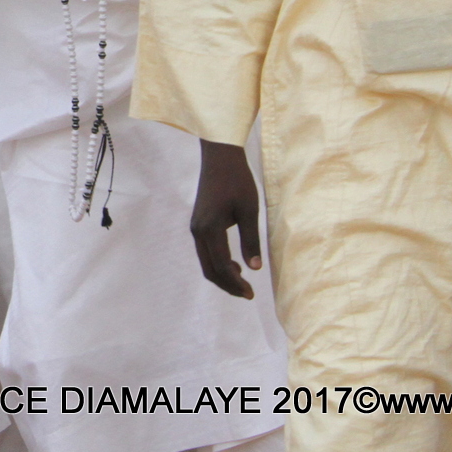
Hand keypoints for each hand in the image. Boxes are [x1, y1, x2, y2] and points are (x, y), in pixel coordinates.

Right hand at [191, 139, 263, 298]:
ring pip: (206, 262)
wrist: (219, 157)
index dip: (236, 284)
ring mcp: (196, 227)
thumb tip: (255, 268)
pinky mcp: (199, 223)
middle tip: (247, 293)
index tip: (251, 294)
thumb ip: (251, 240)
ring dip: (222, 275)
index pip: (222, 266)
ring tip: (242, 281)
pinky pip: (205, 251)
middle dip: (227, 285)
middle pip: (209, 269)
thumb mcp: (249, 210)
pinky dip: (218, 263)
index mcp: (210, 228)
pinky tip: (234, 264)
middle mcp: (198, 231)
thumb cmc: (237, 180)